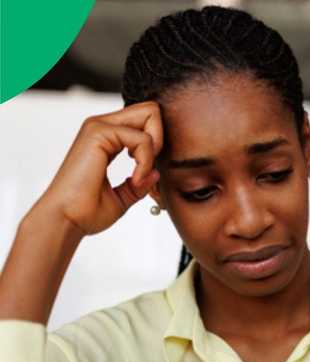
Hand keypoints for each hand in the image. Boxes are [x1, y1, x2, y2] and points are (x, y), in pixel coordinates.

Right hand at [37, 101, 163, 234]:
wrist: (66, 220)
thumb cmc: (87, 212)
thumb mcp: (123, 196)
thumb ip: (139, 183)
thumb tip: (156, 173)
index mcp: (107, 139)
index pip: (147, 122)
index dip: (158, 144)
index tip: (147, 173)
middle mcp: (102, 127)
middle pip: (151, 110)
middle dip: (161, 139)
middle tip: (148, 169)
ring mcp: (98, 127)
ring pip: (150, 115)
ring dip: (153, 152)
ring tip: (138, 178)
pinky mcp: (97, 133)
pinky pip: (143, 138)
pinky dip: (146, 161)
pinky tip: (134, 179)